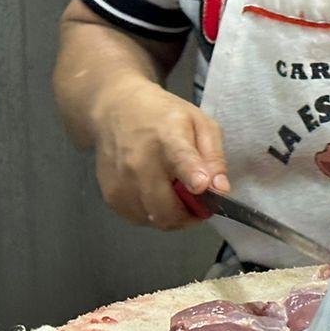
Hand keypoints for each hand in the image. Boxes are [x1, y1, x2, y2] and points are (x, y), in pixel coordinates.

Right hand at [91, 82, 228, 230]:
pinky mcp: (109, 195)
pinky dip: (153, 214)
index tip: (201, 186)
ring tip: (177, 195)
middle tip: (199, 205)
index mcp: (169, 137)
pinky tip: (156, 195)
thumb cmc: (163, 116)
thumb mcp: (200, 123)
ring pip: (154, 220)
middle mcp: (140, 162)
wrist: (116, 110)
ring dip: (172, 216)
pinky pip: (139, 219)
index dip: (192, 175)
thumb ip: (214, 157)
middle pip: (166, 208)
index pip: (179, 159)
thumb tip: (220, 189)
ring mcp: (122, 181)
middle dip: (190, 215)